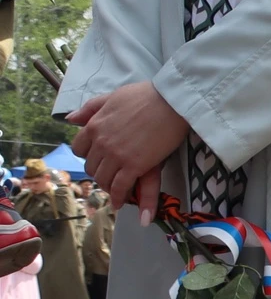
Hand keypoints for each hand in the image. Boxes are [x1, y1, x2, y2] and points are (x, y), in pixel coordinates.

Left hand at [68, 82, 188, 214]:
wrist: (171, 102)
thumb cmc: (146, 96)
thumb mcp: (112, 96)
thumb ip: (90, 108)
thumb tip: (70, 119)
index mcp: (94, 126)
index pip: (79, 149)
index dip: (88, 155)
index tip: (99, 158)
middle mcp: (101, 143)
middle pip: (91, 166)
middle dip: (100, 172)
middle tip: (111, 174)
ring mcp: (117, 156)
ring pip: (103, 178)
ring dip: (108, 186)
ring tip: (116, 190)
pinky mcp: (135, 166)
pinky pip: (120, 187)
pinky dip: (118, 197)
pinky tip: (120, 202)